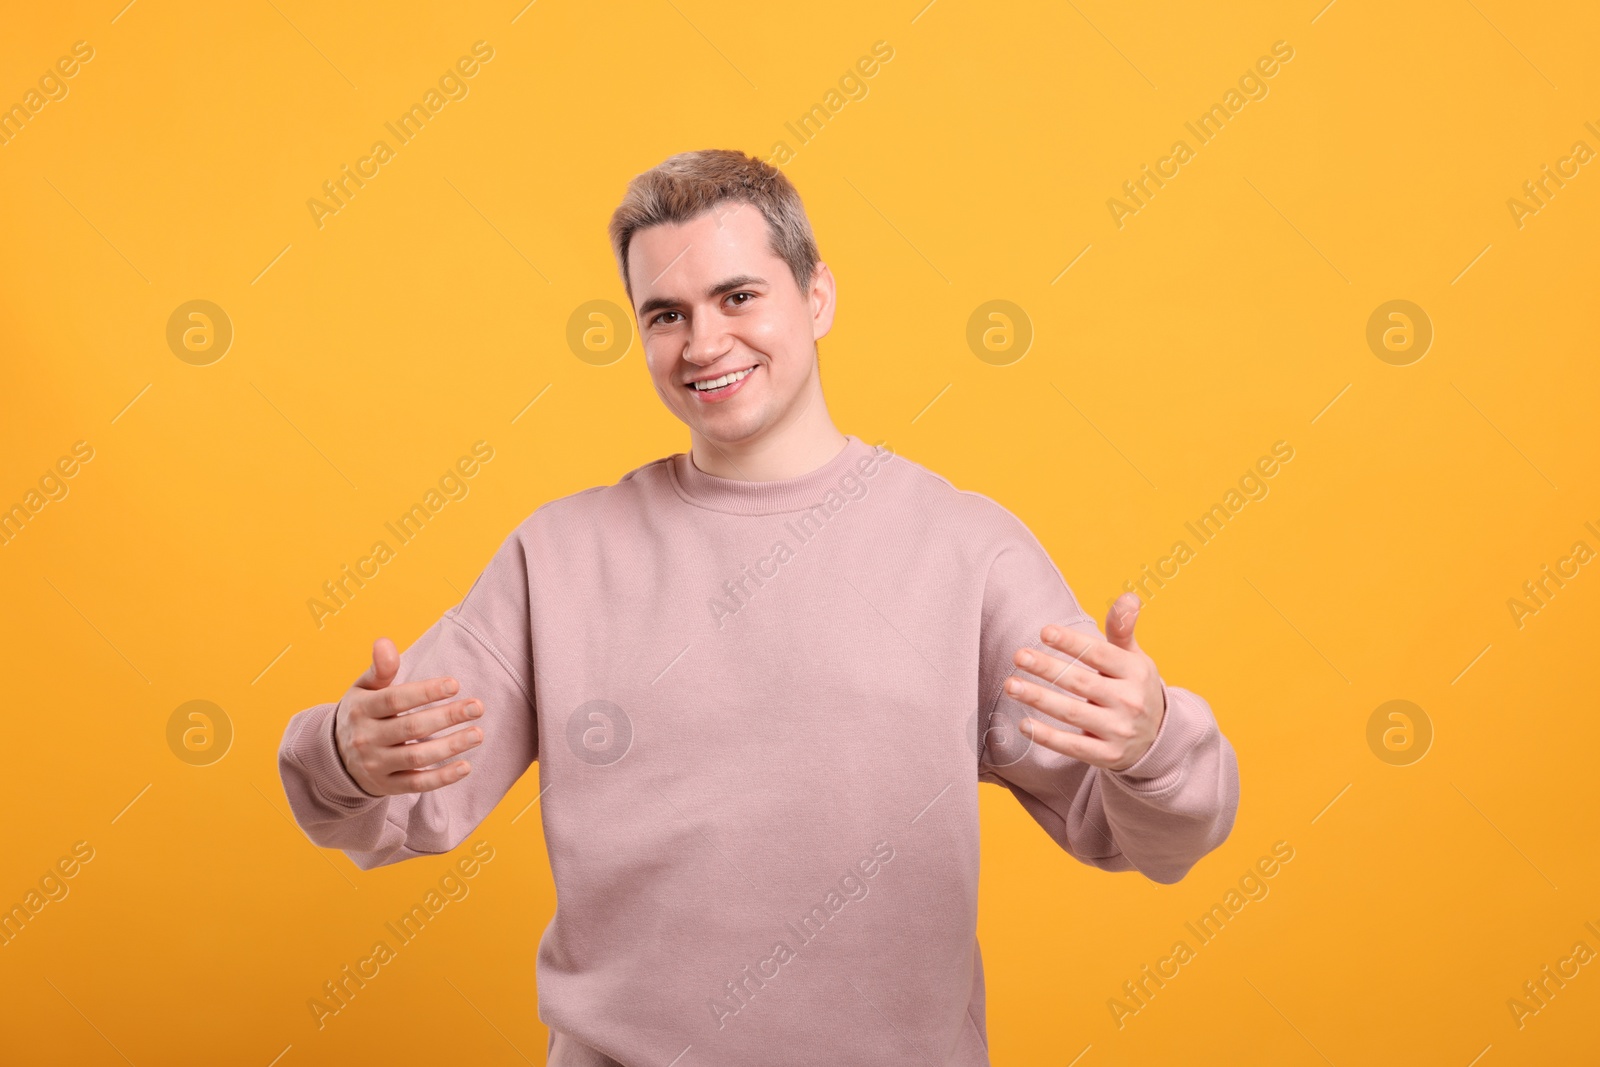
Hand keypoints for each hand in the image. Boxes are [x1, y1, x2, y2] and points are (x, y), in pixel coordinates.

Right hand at [333, 637, 484, 795]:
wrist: (335, 757)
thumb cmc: (362, 713)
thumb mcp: (363, 689)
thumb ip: (380, 668)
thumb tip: (384, 642)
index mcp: (361, 710)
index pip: (395, 700)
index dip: (425, 692)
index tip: (455, 684)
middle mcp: (366, 739)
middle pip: (411, 728)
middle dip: (447, 717)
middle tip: (478, 707)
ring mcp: (376, 765)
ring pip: (417, 757)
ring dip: (450, 746)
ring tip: (478, 734)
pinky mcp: (387, 786)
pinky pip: (417, 784)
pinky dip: (442, 778)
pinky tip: (466, 766)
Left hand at [1005, 592, 1167, 771]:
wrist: (1157, 740)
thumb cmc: (1134, 688)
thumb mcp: (1135, 658)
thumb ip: (1122, 629)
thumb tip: (1128, 597)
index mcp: (1135, 672)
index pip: (1100, 655)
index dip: (1072, 643)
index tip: (1044, 632)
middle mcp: (1129, 702)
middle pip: (1081, 682)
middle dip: (1047, 668)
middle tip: (1018, 655)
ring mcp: (1118, 731)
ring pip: (1072, 713)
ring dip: (1039, 698)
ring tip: (1011, 684)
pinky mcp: (1107, 756)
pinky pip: (1073, 746)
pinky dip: (1047, 737)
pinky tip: (1023, 724)